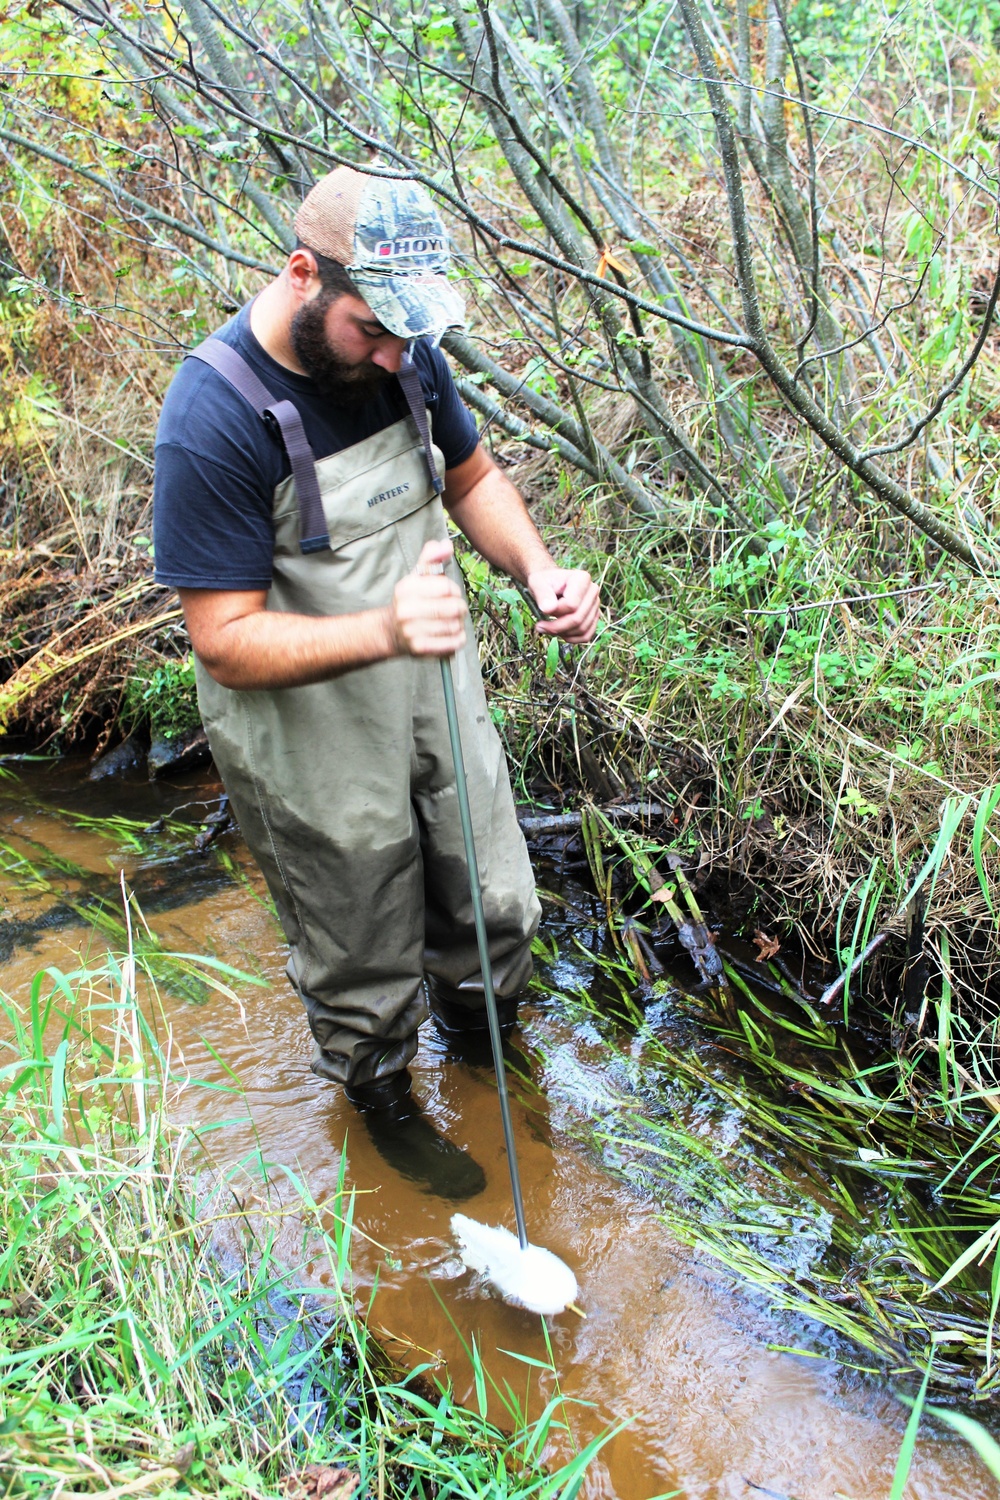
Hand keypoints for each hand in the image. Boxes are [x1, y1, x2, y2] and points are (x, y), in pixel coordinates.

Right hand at [390, 538, 466, 656]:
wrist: (390, 632)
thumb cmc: (410, 601)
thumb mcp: (417, 577)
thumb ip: (431, 558)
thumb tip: (446, 544)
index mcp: (406, 588)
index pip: (446, 587)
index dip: (454, 590)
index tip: (450, 593)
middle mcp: (406, 610)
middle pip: (453, 607)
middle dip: (460, 608)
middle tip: (456, 610)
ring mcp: (412, 631)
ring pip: (455, 626)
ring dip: (459, 624)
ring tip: (452, 622)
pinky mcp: (420, 648)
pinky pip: (453, 643)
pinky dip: (458, 639)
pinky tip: (452, 635)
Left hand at [525, 566, 599, 643]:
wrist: (550, 585)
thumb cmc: (544, 582)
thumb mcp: (537, 583)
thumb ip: (542, 594)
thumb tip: (548, 609)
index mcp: (582, 579)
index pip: (571, 605)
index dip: (554, 612)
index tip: (542, 609)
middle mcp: (593, 591)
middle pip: (577, 619)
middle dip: (556, 627)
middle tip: (539, 626)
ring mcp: (595, 605)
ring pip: (582, 629)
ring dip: (562, 634)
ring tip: (547, 628)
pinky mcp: (594, 617)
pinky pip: (586, 636)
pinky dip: (571, 639)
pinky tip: (559, 633)